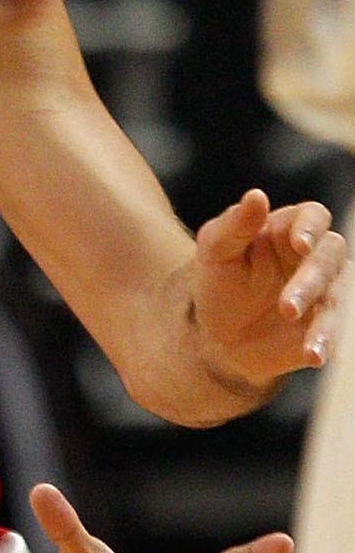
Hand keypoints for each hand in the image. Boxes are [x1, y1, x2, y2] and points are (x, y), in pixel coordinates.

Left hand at [190, 187, 344, 389]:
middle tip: (286, 306)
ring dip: (324, 320)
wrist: (217, 338)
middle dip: (311, 279)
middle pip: (330, 255)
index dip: (311, 227)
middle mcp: (315, 257)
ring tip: (309, 345)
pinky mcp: (324, 323)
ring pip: (337, 296)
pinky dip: (325, 342)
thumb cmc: (219, 284)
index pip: (313, 216)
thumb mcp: (215, 253)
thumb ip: (235, 225)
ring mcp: (325, 290)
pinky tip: (314, 356)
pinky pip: (333, 330)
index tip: (300, 244)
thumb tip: (257, 195)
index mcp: (290, 229)